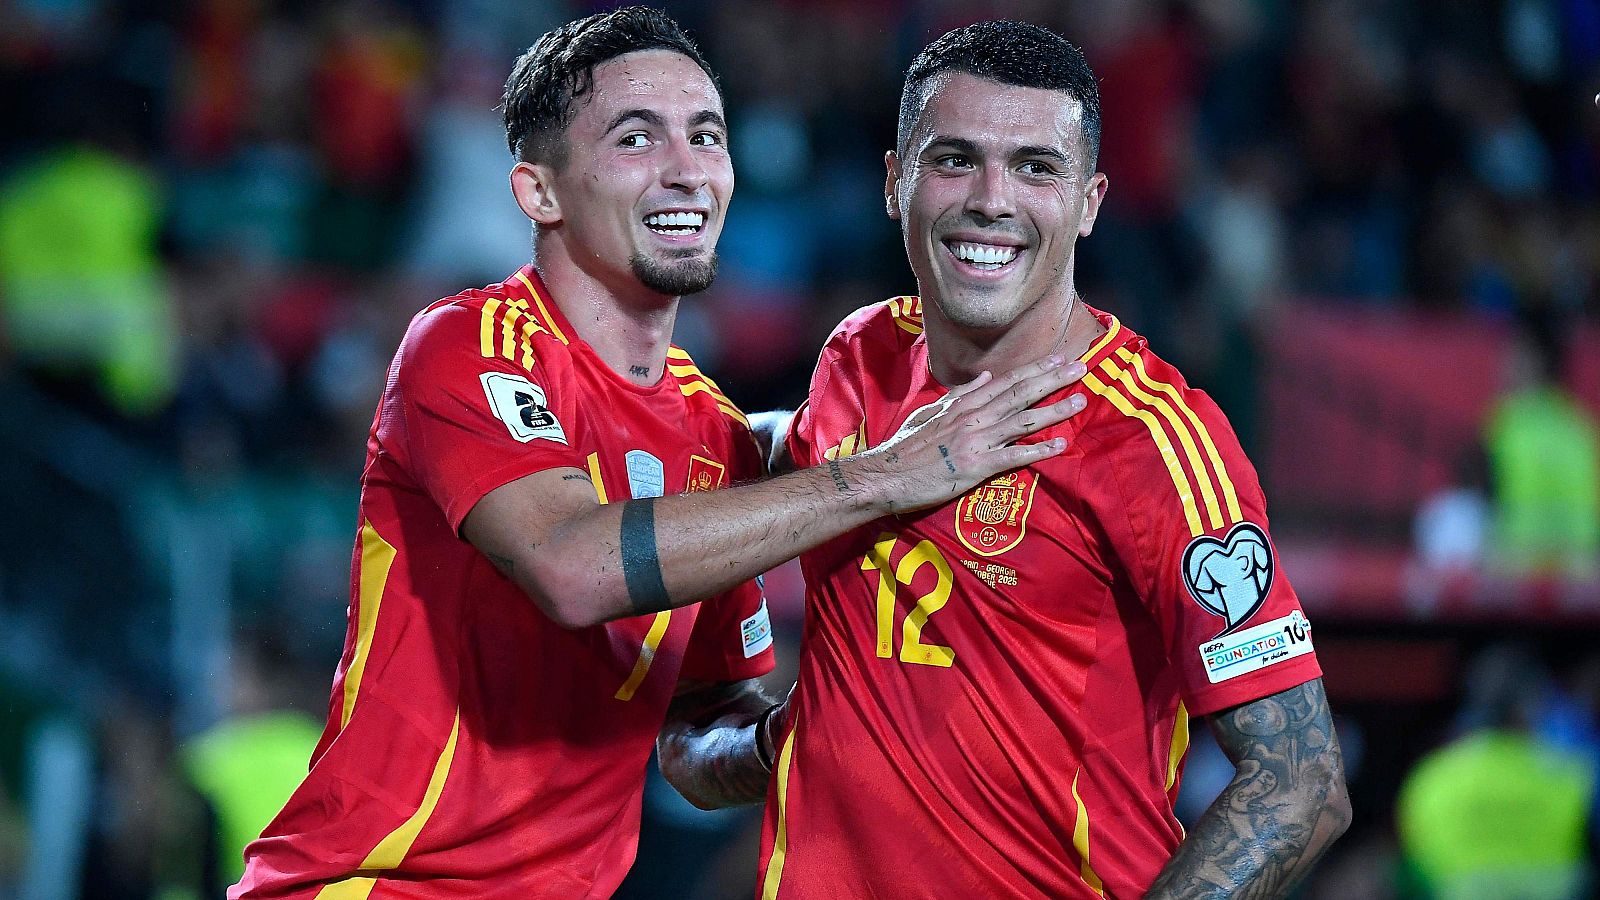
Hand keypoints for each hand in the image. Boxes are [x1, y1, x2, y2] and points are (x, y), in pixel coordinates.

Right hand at [850, 355, 1087, 512]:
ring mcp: (976, 440)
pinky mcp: (976, 466)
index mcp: (963, 404)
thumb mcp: (930, 412)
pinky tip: (1061, 445)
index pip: (1006, 381)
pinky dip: (1039, 451)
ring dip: (1054, 410)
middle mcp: (973, 417)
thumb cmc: (905, 447)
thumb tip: (986, 376)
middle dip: (1053, 379)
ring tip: (1081, 400)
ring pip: (1023, 420)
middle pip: (1020, 393)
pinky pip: (1014, 456)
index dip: (1035, 368)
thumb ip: (960, 395)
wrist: (885, 475)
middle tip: (1081, 367)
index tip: (1059, 357)